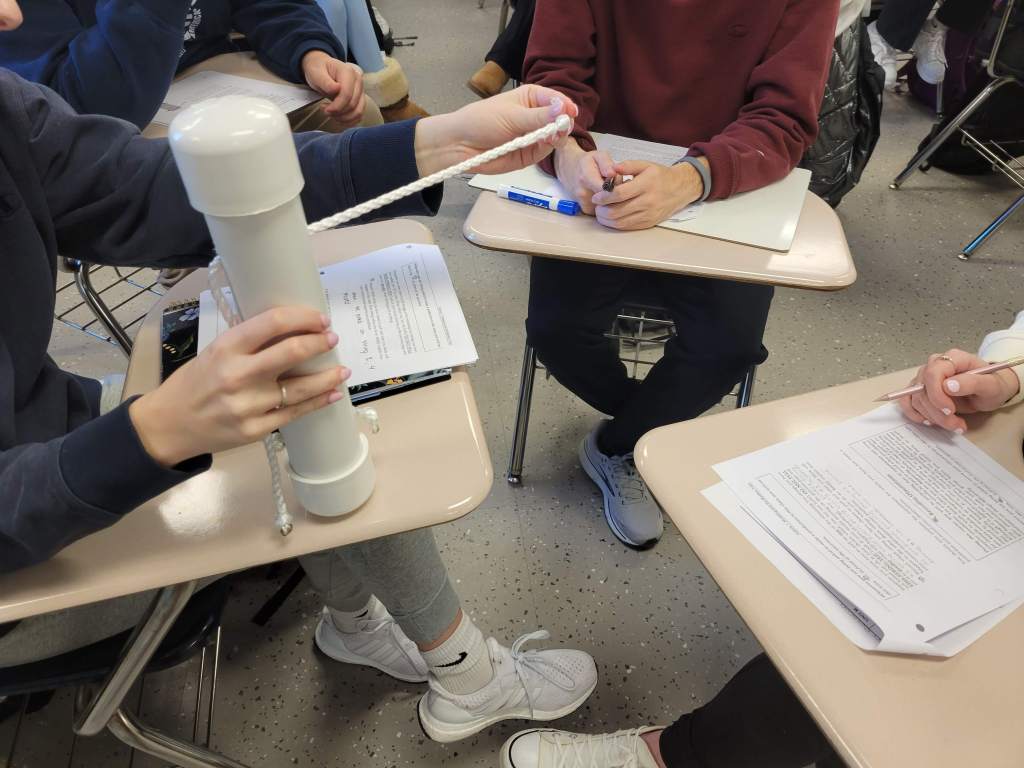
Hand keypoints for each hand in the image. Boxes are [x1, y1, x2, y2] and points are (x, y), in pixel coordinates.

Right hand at [130, 307, 350, 466]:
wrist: (168, 425)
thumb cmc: (194, 383)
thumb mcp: (215, 352)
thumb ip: (249, 343)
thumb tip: (292, 330)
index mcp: (226, 348)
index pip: (272, 323)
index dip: (302, 318)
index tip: (319, 319)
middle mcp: (239, 375)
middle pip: (292, 352)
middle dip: (320, 342)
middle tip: (332, 338)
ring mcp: (249, 405)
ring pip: (301, 387)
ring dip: (328, 376)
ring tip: (342, 369)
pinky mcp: (256, 429)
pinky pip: (295, 413)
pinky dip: (318, 401)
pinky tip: (331, 393)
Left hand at [302, 50, 364, 126]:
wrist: (321, 67)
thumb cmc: (318, 69)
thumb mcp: (316, 73)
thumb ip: (325, 81)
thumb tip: (337, 88)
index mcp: (348, 72)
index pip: (347, 94)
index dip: (337, 106)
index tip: (325, 109)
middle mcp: (357, 81)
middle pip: (353, 104)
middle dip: (338, 112)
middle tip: (325, 111)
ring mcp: (360, 90)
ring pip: (358, 111)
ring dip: (343, 118)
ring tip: (331, 114)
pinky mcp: (359, 99)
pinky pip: (358, 114)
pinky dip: (349, 120)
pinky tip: (338, 117)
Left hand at [413, 85, 577, 175]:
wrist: (461, 145)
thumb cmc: (481, 121)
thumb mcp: (512, 115)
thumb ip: (539, 116)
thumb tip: (563, 109)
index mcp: (532, 98)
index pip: (557, 100)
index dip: (566, 106)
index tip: (571, 113)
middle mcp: (536, 116)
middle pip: (561, 120)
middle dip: (563, 124)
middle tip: (560, 128)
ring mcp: (534, 135)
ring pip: (556, 137)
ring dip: (555, 137)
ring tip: (548, 137)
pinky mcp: (530, 154)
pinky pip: (545, 151)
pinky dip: (545, 149)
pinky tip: (541, 145)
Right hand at [553, 142, 615, 215]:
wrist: (569, 170)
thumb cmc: (586, 162)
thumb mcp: (598, 155)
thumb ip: (607, 163)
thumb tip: (613, 174)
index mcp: (586, 177)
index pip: (608, 189)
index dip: (617, 185)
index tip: (618, 178)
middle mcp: (583, 193)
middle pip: (609, 198)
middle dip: (615, 192)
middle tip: (613, 182)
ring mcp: (583, 203)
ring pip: (607, 205)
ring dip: (611, 198)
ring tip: (607, 187)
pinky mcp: (586, 211)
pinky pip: (603, 210)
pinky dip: (606, 203)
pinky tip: (603, 194)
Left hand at [590, 159, 703, 230]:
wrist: (681, 189)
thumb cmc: (660, 176)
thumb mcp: (646, 165)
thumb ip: (628, 165)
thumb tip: (612, 168)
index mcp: (646, 184)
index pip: (619, 194)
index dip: (604, 197)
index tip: (596, 197)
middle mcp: (648, 201)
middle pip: (617, 211)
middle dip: (602, 210)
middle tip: (597, 206)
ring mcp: (649, 214)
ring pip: (621, 222)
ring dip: (607, 219)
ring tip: (601, 212)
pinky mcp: (649, 223)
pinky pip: (628, 227)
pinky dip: (616, 224)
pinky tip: (611, 217)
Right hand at [897, 348, 1019, 432]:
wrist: (990, 391)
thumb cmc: (992, 385)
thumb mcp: (991, 386)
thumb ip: (973, 383)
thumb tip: (948, 385)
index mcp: (952, 359)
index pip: (932, 373)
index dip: (936, 394)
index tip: (950, 410)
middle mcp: (934, 365)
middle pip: (922, 389)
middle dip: (937, 412)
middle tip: (956, 424)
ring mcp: (925, 377)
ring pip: (916, 399)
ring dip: (932, 417)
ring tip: (954, 425)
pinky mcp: (920, 389)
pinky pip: (907, 402)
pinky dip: (915, 414)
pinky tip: (930, 421)